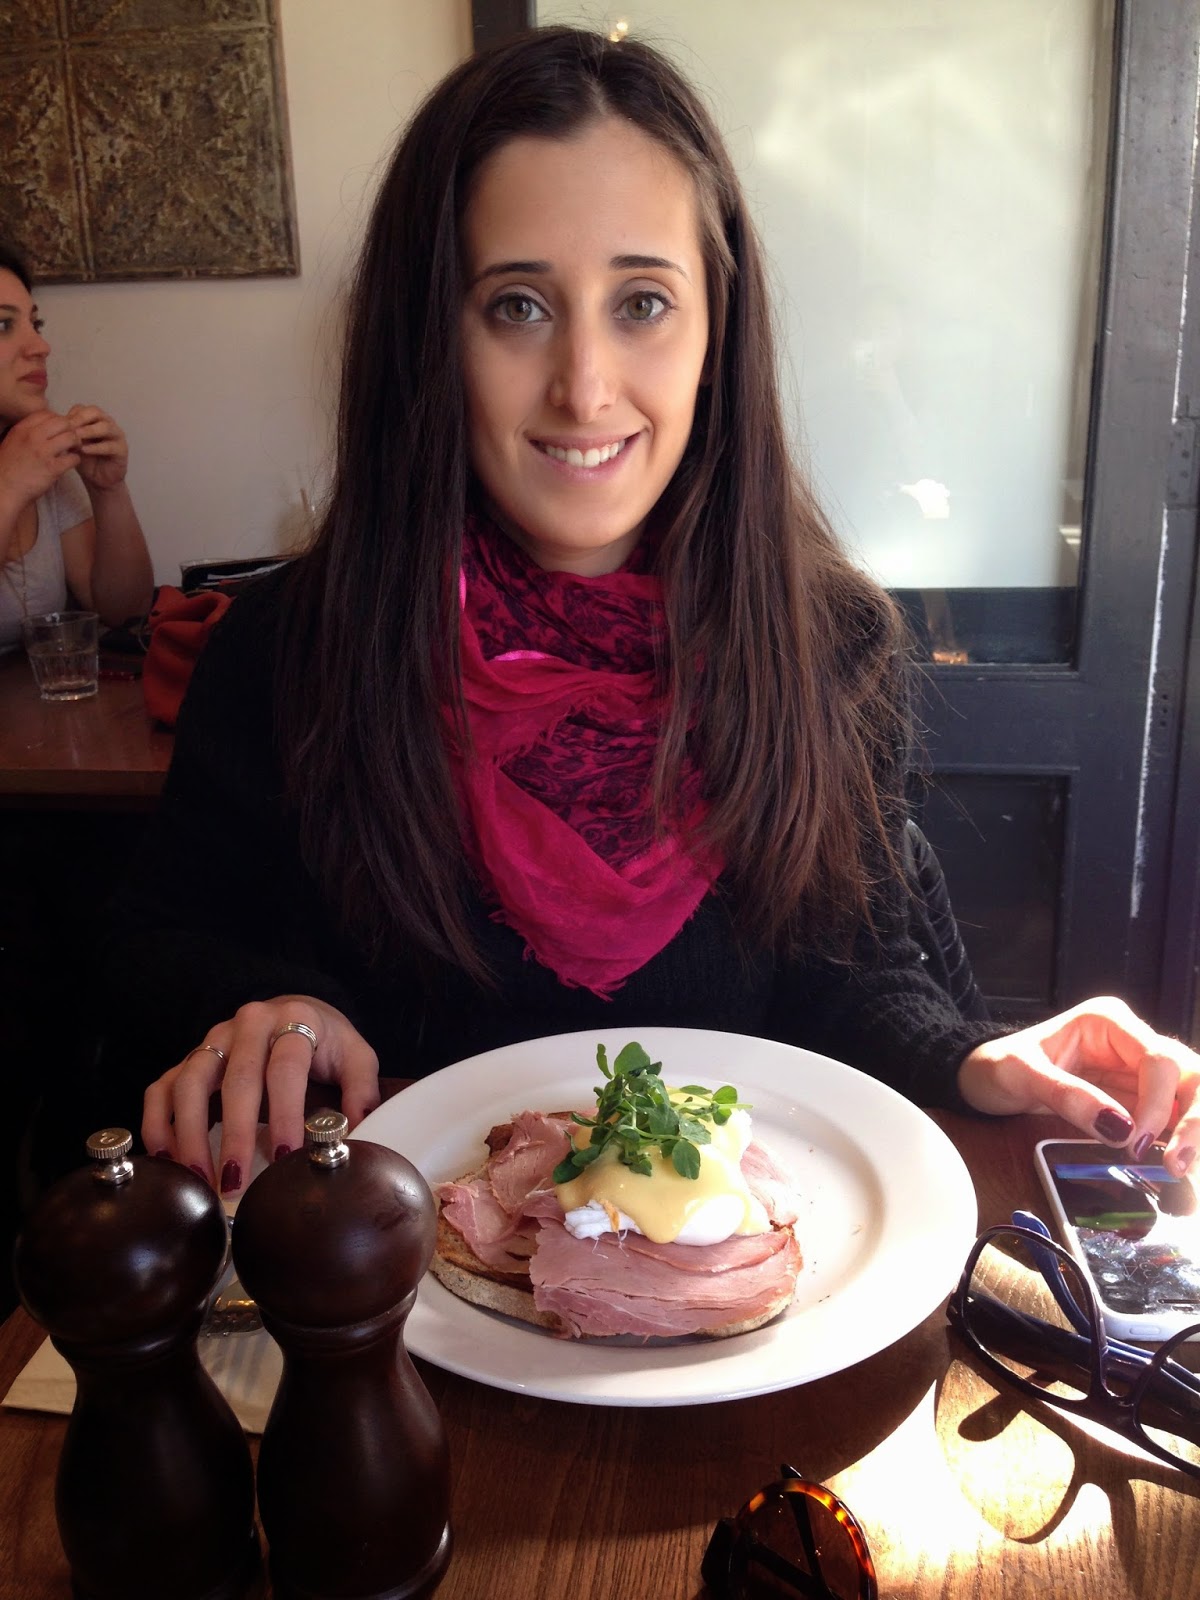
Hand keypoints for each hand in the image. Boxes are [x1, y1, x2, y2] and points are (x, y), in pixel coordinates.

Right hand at [0, 410, 79, 508]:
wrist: (4, 489)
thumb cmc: (9, 467)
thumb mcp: (12, 442)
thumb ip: (27, 432)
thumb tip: (45, 426)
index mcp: (22, 429)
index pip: (47, 414)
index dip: (57, 420)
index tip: (58, 430)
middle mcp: (33, 437)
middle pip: (62, 422)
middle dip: (70, 430)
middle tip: (70, 439)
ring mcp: (43, 452)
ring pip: (71, 437)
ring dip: (76, 444)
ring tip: (73, 450)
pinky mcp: (52, 469)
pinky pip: (73, 458)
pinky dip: (75, 460)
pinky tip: (70, 463)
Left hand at [65, 404, 128, 492]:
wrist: (98, 479)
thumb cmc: (85, 459)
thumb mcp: (72, 444)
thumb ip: (67, 434)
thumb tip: (55, 425)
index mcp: (95, 419)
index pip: (83, 409)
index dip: (71, 415)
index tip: (60, 425)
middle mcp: (107, 423)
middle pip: (95, 412)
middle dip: (80, 419)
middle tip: (69, 428)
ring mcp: (117, 436)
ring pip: (105, 427)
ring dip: (89, 431)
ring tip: (76, 438)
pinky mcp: (122, 450)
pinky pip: (110, 446)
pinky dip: (96, 447)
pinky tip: (85, 450)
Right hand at [142, 996, 380, 1196]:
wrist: (295, 1009)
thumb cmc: (326, 1042)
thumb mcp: (356, 1056)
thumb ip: (361, 1089)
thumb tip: (356, 1131)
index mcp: (294, 1021)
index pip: (286, 1068)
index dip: (285, 1112)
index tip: (285, 1156)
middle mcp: (248, 1025)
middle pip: (236, 1079)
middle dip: (234, 1134)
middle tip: (235, 1182)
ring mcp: (213, 1040)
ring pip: (190, 1082)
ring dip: (190, 1134)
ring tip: (200, 1179)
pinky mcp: (189, 1058)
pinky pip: (162, 1088)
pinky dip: (158, 1123)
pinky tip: (166, 1159)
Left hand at [957, 996, 1199, 1176]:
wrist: (981, 1078)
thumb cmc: (997, 1065)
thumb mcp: (1021, 1075)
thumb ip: (1068, 1096)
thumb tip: (1120, 1128)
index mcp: (1108, 1022)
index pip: (1158, 1058)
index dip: (1159, 1102)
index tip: (1137, 1141)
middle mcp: (1131, 1043)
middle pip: (1189, 1075)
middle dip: (1193, 1119)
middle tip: (1177, 1164)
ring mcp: (1136, 1074)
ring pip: (1189, 1098)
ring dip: (1191, 1133)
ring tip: (1178, 1171)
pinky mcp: (1135, 1102)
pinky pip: (1169, 1122)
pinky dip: (1175, 1144)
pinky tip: (1170, 1169)